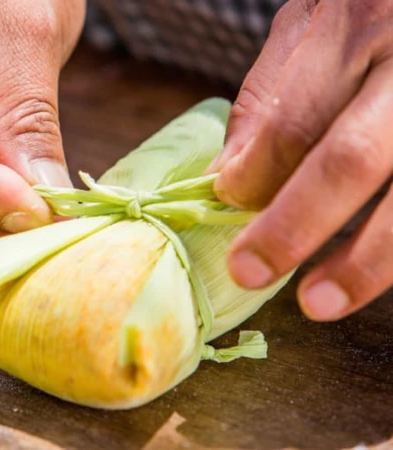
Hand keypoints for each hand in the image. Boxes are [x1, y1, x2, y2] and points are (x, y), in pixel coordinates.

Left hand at [209, 0, 392, 320]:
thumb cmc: (373, 8)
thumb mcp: (313, 23)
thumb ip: (271, 96)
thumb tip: (228, 179)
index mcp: (362, 24)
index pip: (294, 120)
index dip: (254, 176)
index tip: (227, 204)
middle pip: (350, 159)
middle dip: (294, 226)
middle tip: (250, 271)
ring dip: (366, 260)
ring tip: (318, 301)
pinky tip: (378, 269)